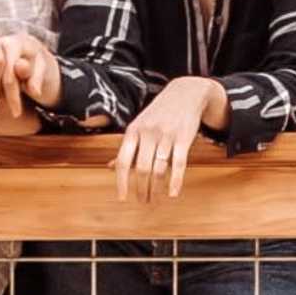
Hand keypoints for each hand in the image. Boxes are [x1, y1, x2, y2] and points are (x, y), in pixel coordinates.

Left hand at [114, 75, 222, 201]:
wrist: (185, 93)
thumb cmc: (158, 113)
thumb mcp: (138, 126)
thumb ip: (127, 147)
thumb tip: (110, 167)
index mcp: (133, 131)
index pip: (123, 161)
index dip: (121, 182)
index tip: (122, 198)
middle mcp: (148, 133)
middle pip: (141, 169)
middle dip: (141, 189)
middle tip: (143, 201)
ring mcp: (166, 135)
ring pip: (158, 169)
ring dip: (156, 189)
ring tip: (154, 200)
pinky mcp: (184, 138)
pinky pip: (178, 164)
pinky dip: (175, 181)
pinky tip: (172, 193)